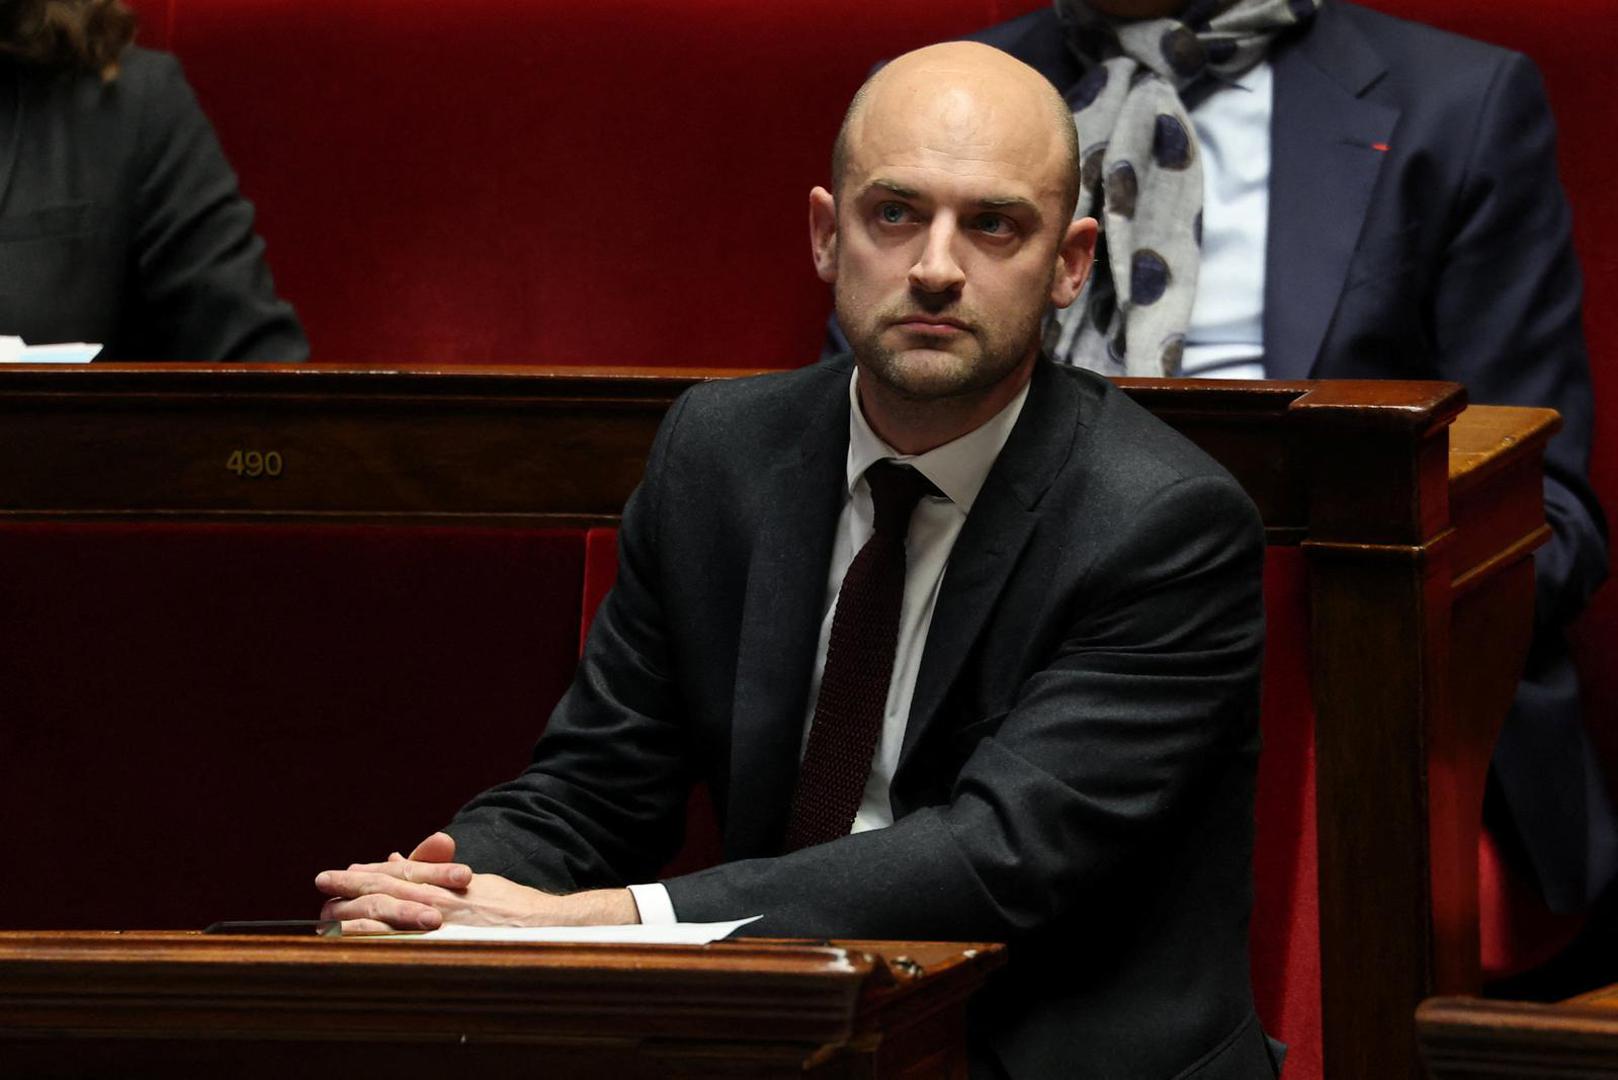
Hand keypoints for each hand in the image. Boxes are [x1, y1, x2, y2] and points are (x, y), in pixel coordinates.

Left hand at [314, 831, 638, 932]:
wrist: (555, 927)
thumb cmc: (518, 912)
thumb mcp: (482, 887)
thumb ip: (446, 879)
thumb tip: (408, 863)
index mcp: (454, 881)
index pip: (405, 871)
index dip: (373, 870)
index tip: (346, 870)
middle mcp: (449, 895)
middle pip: (392, 885)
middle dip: (354, 883)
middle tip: (322, 880)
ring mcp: (450, 919)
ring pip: (394, 907)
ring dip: (358, 907)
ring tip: (328, 909)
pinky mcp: (454, 940)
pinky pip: (408, 937)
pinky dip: (379, 934)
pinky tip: (355, 935)